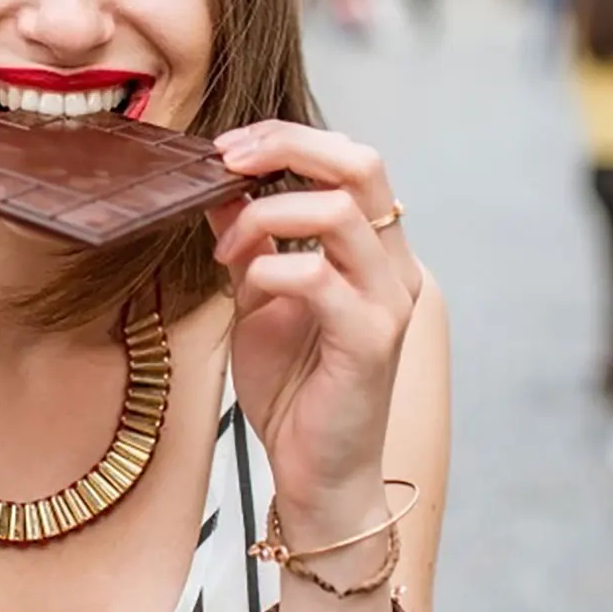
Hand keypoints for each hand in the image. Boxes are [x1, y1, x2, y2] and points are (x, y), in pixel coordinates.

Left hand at [209, 123, 419, 538]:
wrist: (316, 474)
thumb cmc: (294, 388)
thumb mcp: (258, 294)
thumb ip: (249, 239)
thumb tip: (218, 183)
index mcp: (374, 249)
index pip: (351, 158)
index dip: (288, 137)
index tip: (228, 148)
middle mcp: (394, 266)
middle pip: (362, 163)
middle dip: (287, 146)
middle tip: (228, 160)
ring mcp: (389, 302)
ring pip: (340, 210)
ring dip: (267, 213)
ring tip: (227, 249)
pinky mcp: (371, 340)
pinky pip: (318, 276)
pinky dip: (270, 268)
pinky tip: (248, 288)